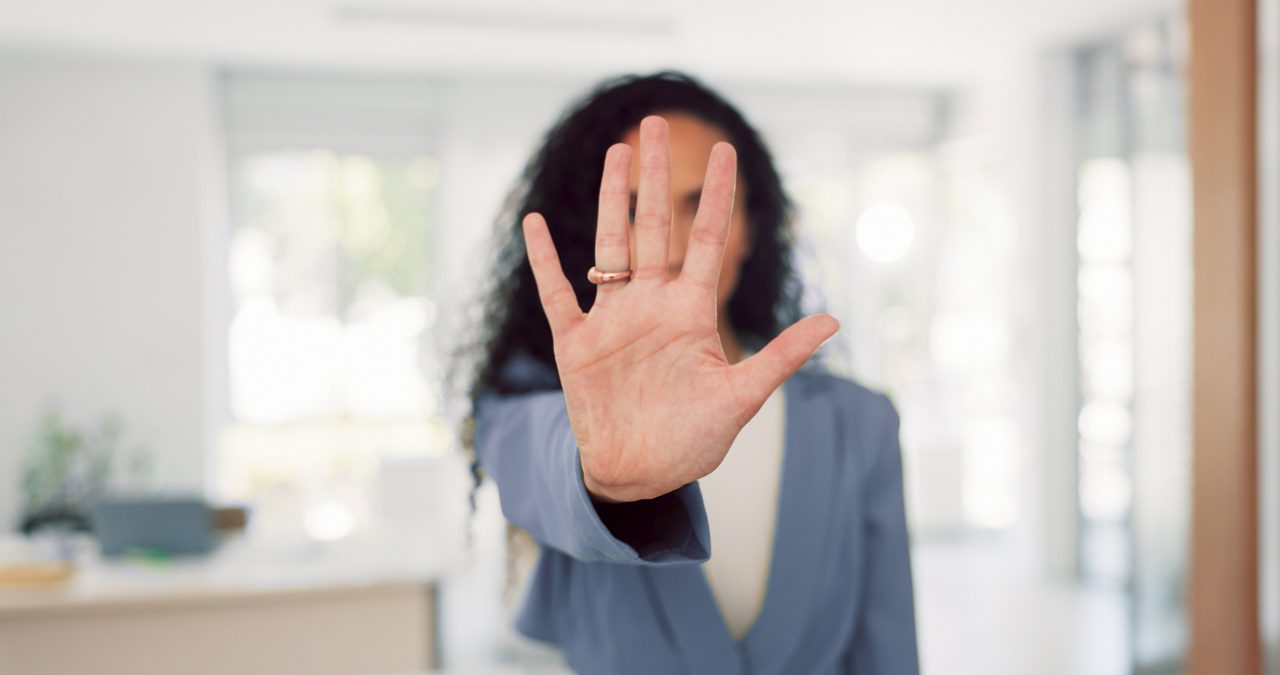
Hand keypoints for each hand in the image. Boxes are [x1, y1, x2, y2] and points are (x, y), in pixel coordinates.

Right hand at [522, 115, 838, 502]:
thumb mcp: (742, 398)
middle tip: (653, 123)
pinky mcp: (576, 344)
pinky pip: (557, 294)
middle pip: (653, 226)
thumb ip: (781, 357)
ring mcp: (612, 321)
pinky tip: (535, 224)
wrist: (641, 475)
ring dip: (611, 200)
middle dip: (655, 176)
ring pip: (610, 246)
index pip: (705, 240)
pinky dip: (546, 261)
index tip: (726, 150)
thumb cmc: (693, 440)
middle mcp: (651, 306)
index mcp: (691, 312)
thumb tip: (833, 321)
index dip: (716, 195)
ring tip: (615, 153)